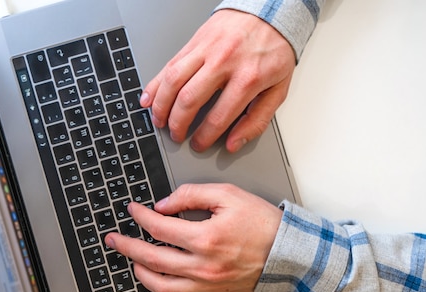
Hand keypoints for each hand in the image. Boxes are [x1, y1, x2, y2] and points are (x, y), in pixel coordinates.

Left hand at [105, 184, 281, 291]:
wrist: (288, 254)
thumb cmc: (264, 225)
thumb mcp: (229, 195)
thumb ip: (192, 195)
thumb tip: (164, 204)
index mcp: (206, 237)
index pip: (160, 226)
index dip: (141, 216)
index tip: (133, 210)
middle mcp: (202, 264)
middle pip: (151, 257)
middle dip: (126, 246)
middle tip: (113, 238)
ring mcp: (205, 282)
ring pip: (159, 283)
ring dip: (138, 269)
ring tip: (127, 257)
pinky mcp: (209, 291)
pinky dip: (156, 285)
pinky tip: (150, 274)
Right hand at [141, 9, 294, 152]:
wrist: (270, 10)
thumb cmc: (274, 50)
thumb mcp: (278, 89)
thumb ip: (257, 120)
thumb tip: (234, 144)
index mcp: (248, 78)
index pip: (219, 117)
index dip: (205, 137)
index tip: (198, 144)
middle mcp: (224, 62)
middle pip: (189, 100)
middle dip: (178, 124)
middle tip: (176, 135)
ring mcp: (207, 50)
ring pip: (173, 81)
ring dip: (161, 105)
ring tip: (159, 121)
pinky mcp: (194, 42)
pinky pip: (169, 64)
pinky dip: (155, 84)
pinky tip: (148, 98)